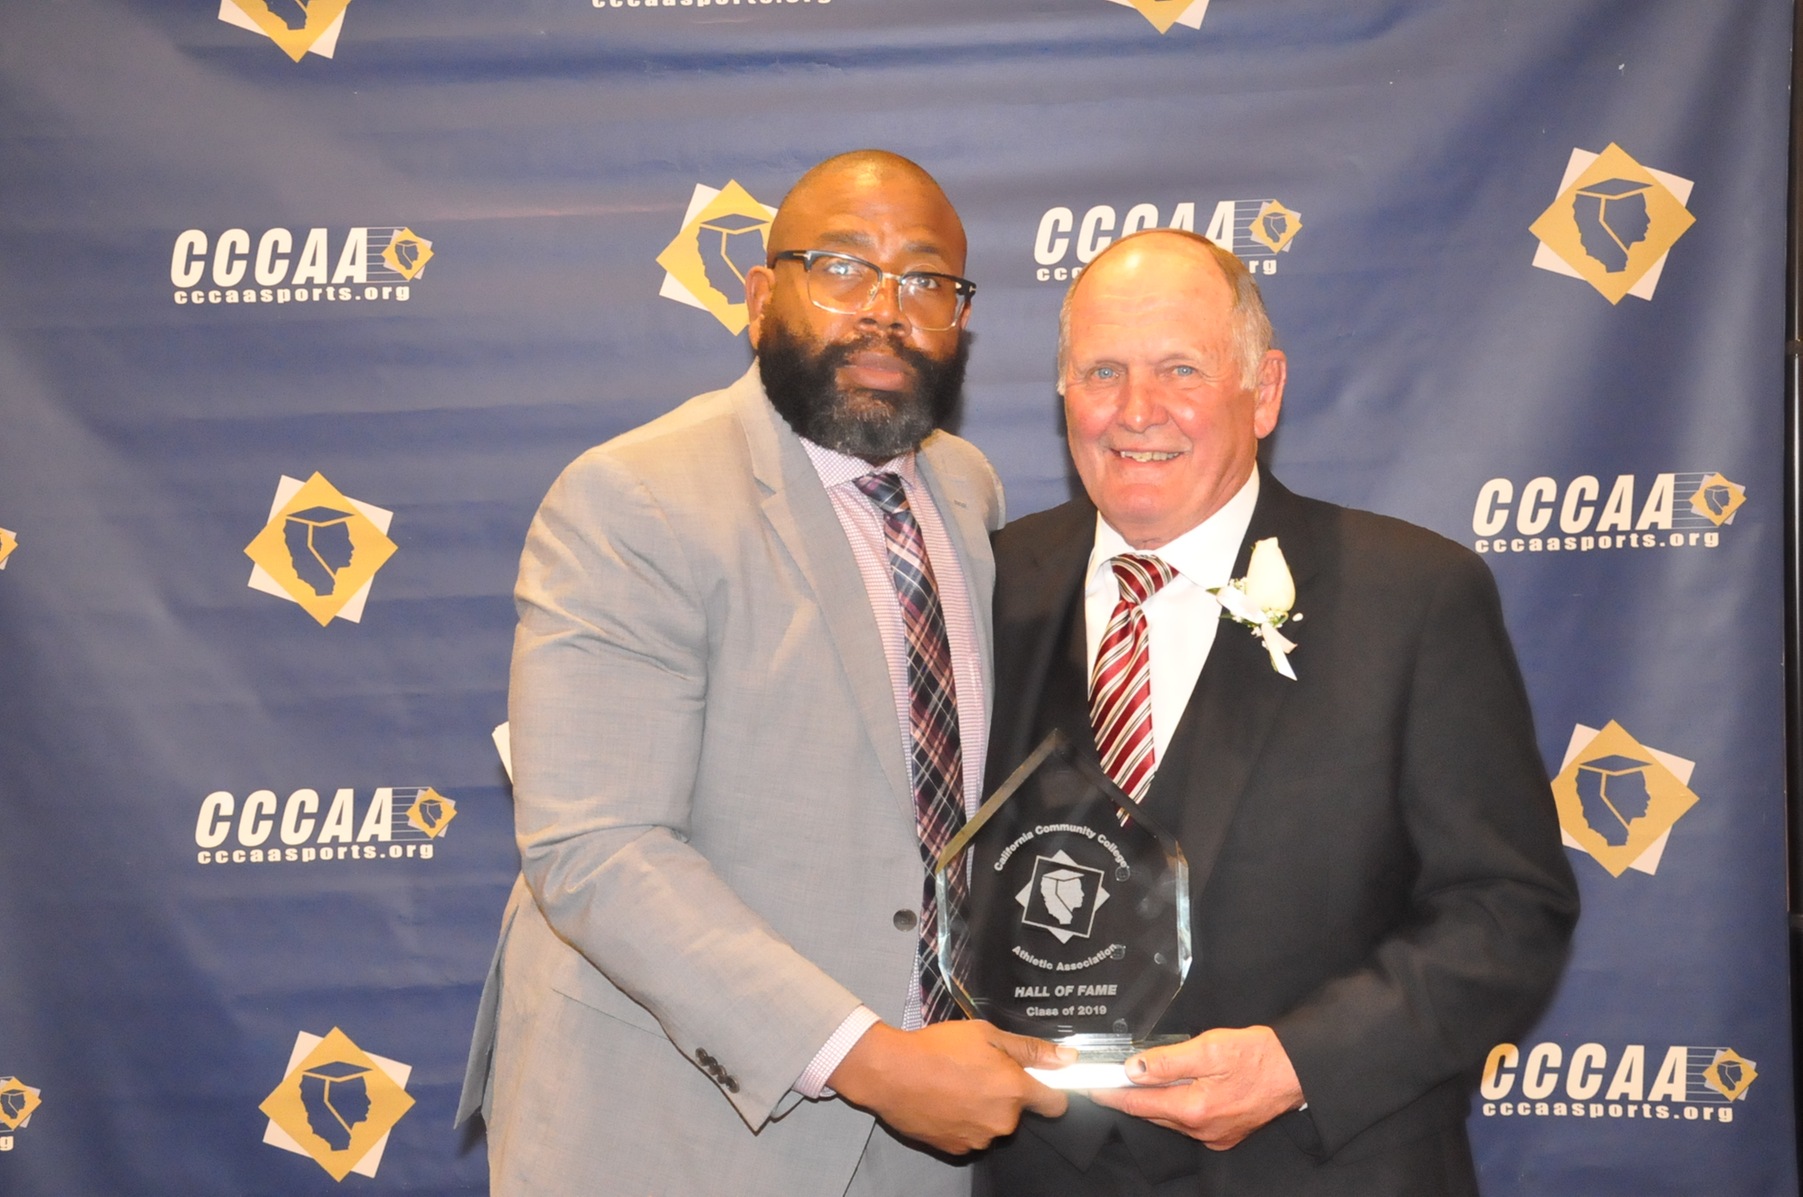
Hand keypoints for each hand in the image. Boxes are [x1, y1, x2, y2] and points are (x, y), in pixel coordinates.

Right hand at [827, 1020, 1073, 1153]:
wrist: (891, 1073)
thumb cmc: (939, 1048)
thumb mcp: (986, 1034)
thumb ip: (1030, 1049)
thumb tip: (1069, 1058)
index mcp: (1014, 1090)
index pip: (1056, 1104)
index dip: (1050, 1091)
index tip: (1038, 1082)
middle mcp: (1002, 1121)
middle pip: (1017, 1112)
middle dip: (1005, 1095)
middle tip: (978, 1071)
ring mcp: (979, 1139)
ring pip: (992, 1124)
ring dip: (982, 1109)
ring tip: (955, 1085)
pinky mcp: (956, 1150)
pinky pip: (970, 1135)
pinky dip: (962, 1122)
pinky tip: (944, 1102)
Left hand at [1087, 1025, 1302, 1149]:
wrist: (1297, 1070)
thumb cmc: (1258, 1055)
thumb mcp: (1210, 1047)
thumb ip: (1168, 1060)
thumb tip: (1133, 1067)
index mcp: (1194, 1108)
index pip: (1138, 1103)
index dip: (1111, 1093)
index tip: (1090, 1087)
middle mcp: (1201, 1129)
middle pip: (1151, 1112)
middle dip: (1129, 1096)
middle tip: (1108, 1078)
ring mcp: (1214, 1135)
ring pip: (1169, 1118)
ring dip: (1153, 1101)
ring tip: (1138, 1080)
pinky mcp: (1225, 1134)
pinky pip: (1188, 1122)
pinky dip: (1174, 1107)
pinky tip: (1174, 1090)